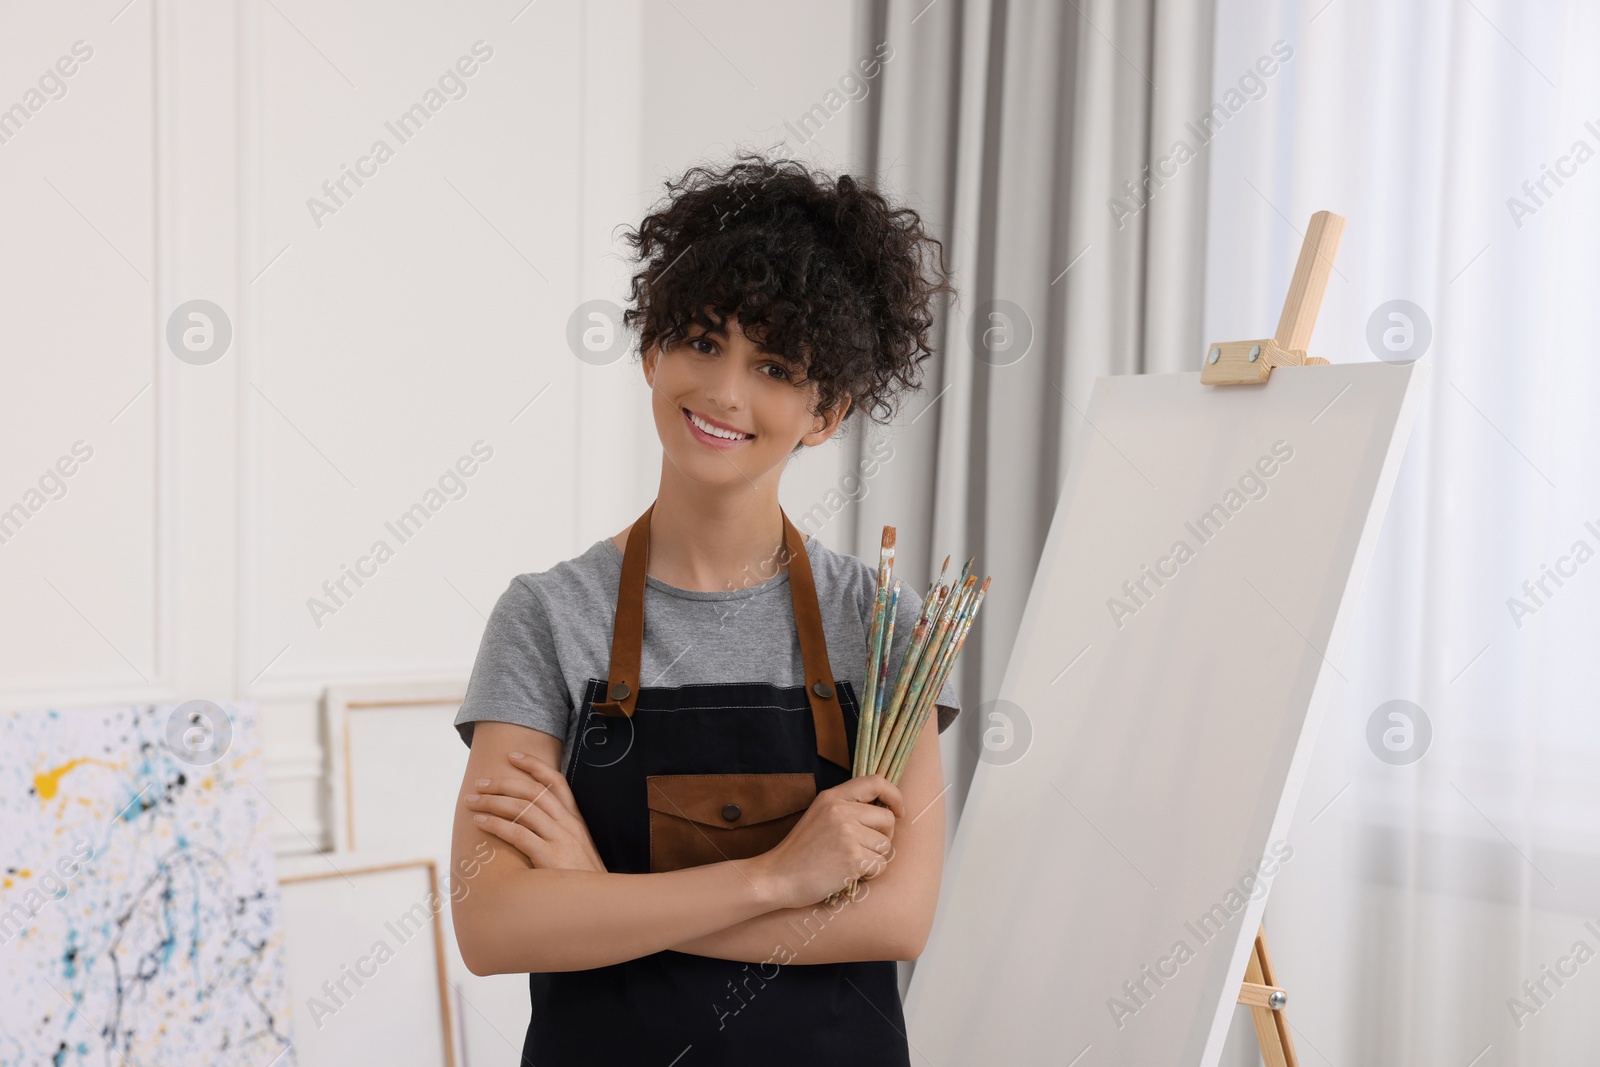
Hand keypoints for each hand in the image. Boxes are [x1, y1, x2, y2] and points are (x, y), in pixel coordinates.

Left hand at [464, 752, 607, 872]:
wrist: (599, 905)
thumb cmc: (582, 881)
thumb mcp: (576, 850)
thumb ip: (559, 835)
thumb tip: (530, 824)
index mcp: (576, 820)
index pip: (556, 782)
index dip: (534, 765)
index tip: (513, 756)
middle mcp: (569, 825)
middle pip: (533, 792)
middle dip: (503, 783)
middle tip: (480, 783)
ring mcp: (560, 840)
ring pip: (522, 809)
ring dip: (493, 802)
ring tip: (472, 801)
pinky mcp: (549, 857)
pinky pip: (517, 834)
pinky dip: (495, 824)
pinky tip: (480, 822)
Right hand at [753, 774, 903, 909]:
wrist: (777, 876)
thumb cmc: (800, 851)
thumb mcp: (819, 815)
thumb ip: (846, 807)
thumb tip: (884, 809)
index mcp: (833, 797)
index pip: (876, 781)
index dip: (894, 795)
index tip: (898, 811)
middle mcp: (841, 811)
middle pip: (888, 819)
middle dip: (883, 837)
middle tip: (864, 849)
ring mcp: (847, 834)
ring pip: (886, 845)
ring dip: (874, 858)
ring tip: (850, 862)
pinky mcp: (852, 858)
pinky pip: (880, 865)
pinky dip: (869, 873)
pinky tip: (849, 873)